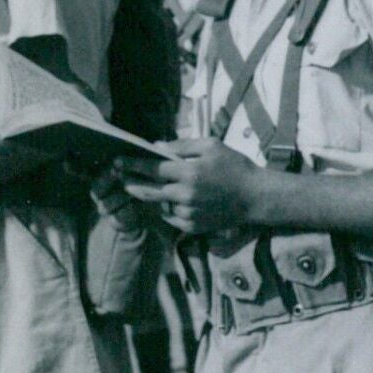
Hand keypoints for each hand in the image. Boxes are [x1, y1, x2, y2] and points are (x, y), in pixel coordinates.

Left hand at [121, 139, 262, 236]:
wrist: (255, 197)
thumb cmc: (235, 166)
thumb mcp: (211, 146)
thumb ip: (182, 145)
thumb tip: (157, 145)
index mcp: (189, 172)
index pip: (152, 167)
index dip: (132, 164)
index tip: (117, 161)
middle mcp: (185, 195)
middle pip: (147, 190)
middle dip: (131, 182)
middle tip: (120, 176)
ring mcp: (188, 213)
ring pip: (159, 204)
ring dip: (151, 195)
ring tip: (143, 186)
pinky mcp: (192, 227)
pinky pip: (170, 217)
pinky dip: (167, 208)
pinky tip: (169, 199)